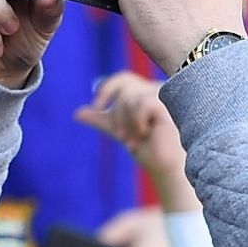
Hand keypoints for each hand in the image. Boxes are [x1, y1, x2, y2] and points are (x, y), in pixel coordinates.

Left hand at [75, 72, 197, 211]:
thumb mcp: (121, 131)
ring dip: (127, 124)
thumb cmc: (149, 149)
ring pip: (130, 99)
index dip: (106, 89)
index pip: (123, 79)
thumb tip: (77, 113)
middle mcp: (158, 91)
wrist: (165, 167)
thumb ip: (101, 120)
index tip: (96, 107)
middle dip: (118, 118)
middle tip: (123, 138)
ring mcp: (165, 96)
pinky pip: (141, 104)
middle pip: (123, 93)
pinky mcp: (170, 105)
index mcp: (147, 93)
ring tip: (135, 141)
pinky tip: (146, 134)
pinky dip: (137, 122)